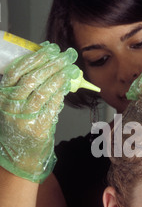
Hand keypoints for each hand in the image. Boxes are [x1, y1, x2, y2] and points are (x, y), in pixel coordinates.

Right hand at [0, 43, 80, 181]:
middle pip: (31, 79)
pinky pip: (51, 107)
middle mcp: (10, 107)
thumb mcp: (14, 105)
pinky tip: (67, 85)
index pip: (16, 72)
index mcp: (2, 97)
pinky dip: (60, 94)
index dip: (34, 58)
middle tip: (65, 56)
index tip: (49, 49)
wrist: (18, 157)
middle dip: (51, 64)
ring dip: (59, 77)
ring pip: (43, 92)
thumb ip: (25, 88)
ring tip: (69, 68)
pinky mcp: (38, 128)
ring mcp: (23, 118)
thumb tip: (49, 66)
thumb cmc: (17, 127)